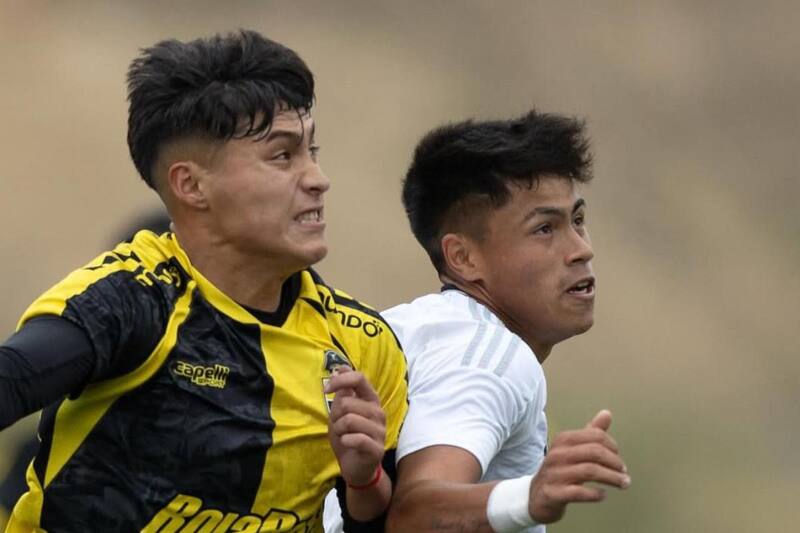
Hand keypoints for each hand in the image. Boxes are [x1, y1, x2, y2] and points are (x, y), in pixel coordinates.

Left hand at [326, 367, 386, 485]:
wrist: (357, 468)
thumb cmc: (348, 438)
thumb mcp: (340, 414)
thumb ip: (342, 393)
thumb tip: (339, 368)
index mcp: (370, 401)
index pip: (359, 378)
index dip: (340, 380)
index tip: (326, 390)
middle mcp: (378, 413)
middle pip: (347, 403)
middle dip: (335, 415)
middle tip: (338, 427)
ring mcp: (379, 431)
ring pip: (349, 420)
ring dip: (338, 430)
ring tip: (342, 436)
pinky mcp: (376, 448)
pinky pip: (355, 438)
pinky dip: (344, 440)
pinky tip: (346, 444)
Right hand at [529, 409, 629, 523]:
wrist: (535, 496)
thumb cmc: (559, 470)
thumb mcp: (573, 449)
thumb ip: (591, 433)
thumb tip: (607, 414)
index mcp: (563, 440)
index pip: (595, 436)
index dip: (612, 446)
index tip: (619, 458)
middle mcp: (557, 454)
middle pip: (594, 452)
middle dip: (615, 463)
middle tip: (624, 473)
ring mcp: (554, 474)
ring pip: (589, 471)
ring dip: (611, 478)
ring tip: (622, 483)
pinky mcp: (553, 493)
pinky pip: (578, 492)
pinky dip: (594, 493)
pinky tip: (602, 495)